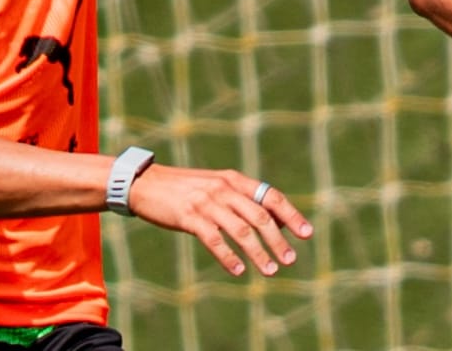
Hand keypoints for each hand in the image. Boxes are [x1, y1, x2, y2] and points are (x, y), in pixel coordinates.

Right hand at [127, 165, 312, 276]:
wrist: (146, 183)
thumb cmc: (186, 188)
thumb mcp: (218, 186)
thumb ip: (244, 200)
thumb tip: (276, 220)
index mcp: (235, 180)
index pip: (271, 197)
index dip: (291, 215)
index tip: (306, 234)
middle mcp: (225, 189)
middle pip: (260, 216)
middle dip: (277, 241)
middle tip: (290, 260)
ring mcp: (207, 203)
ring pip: (241, 231)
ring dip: (258, 253)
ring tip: (270, 271)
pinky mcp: (189, 217)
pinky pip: (214, 240)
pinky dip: (228, 256)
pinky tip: (238, 270)